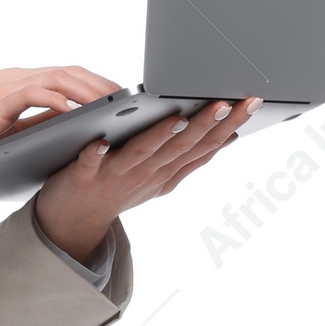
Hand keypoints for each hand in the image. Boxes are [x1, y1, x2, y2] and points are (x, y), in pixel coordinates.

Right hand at [0, 64, 123, 173]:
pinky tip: (79, 111)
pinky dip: (61, 100)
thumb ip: (35, 125)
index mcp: (18, 85)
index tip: (120, 99)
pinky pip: (36, 93)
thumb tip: (69, 126)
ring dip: (89, 89)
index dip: (96, 84)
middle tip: (129, 99)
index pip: (66, 76)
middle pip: (70, 71)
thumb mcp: (7, 134)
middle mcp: (15, 78)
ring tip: (113, 104)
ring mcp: (5, 86)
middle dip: (102, 83)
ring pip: (59, 77)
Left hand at [33, 94, 262, 262]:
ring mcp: (116, 176)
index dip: (228, 125)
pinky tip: (100, 142)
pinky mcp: (84, 176)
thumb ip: (190, 156)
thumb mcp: (162, 177)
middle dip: (205, 125)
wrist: (73, 223)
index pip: (204, 145)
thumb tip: (228, 136)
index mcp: (167, 171)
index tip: (250, 102)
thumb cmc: (119, 189)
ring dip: (160, 136)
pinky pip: (90, 164)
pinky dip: (96, 154)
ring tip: (178, 118)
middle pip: (181, 146)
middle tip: (225, 103)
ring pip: (143, 153)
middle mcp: (147, 174)